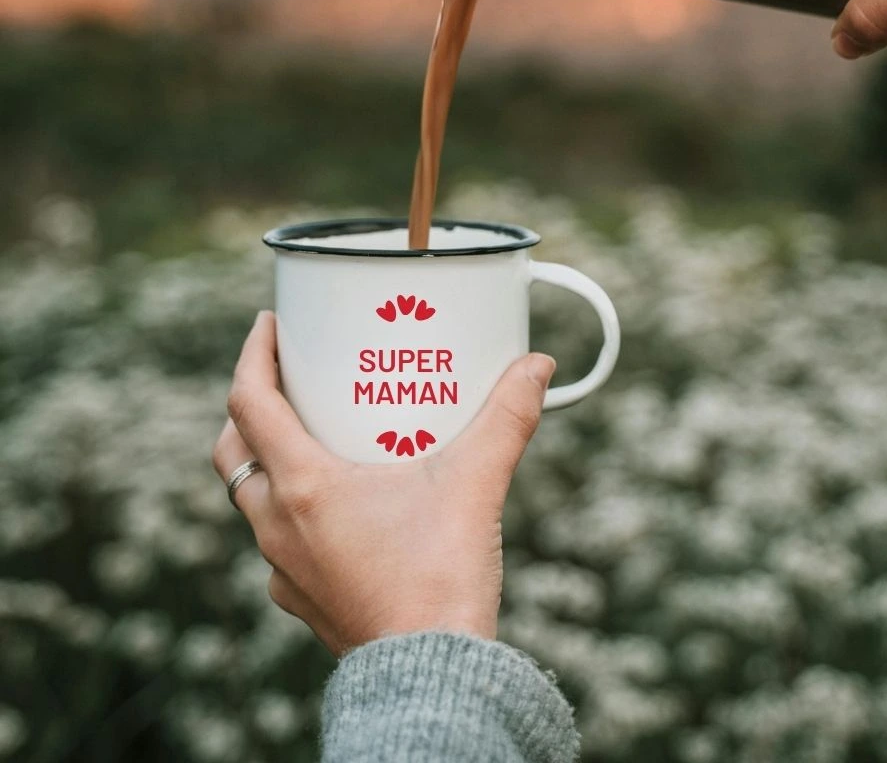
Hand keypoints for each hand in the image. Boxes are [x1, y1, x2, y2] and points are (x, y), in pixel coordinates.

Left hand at [212, 311, 554, 655]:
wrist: (431, 676)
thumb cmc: (440, 580)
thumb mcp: (476, 483)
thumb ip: (508, 418)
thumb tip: (537, 366)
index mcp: (304, 487)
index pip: (249, 403)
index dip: (252, 355)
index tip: (268, 326)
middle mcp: (279, 526)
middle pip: (234, 452)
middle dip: (248, 409)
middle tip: (285, 381)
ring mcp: (285, 568)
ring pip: (253, 500)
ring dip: (270, 462)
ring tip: (314, 439)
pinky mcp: (305, 599)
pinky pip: (280, 543)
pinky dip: (295, 513)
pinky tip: (337, 510)